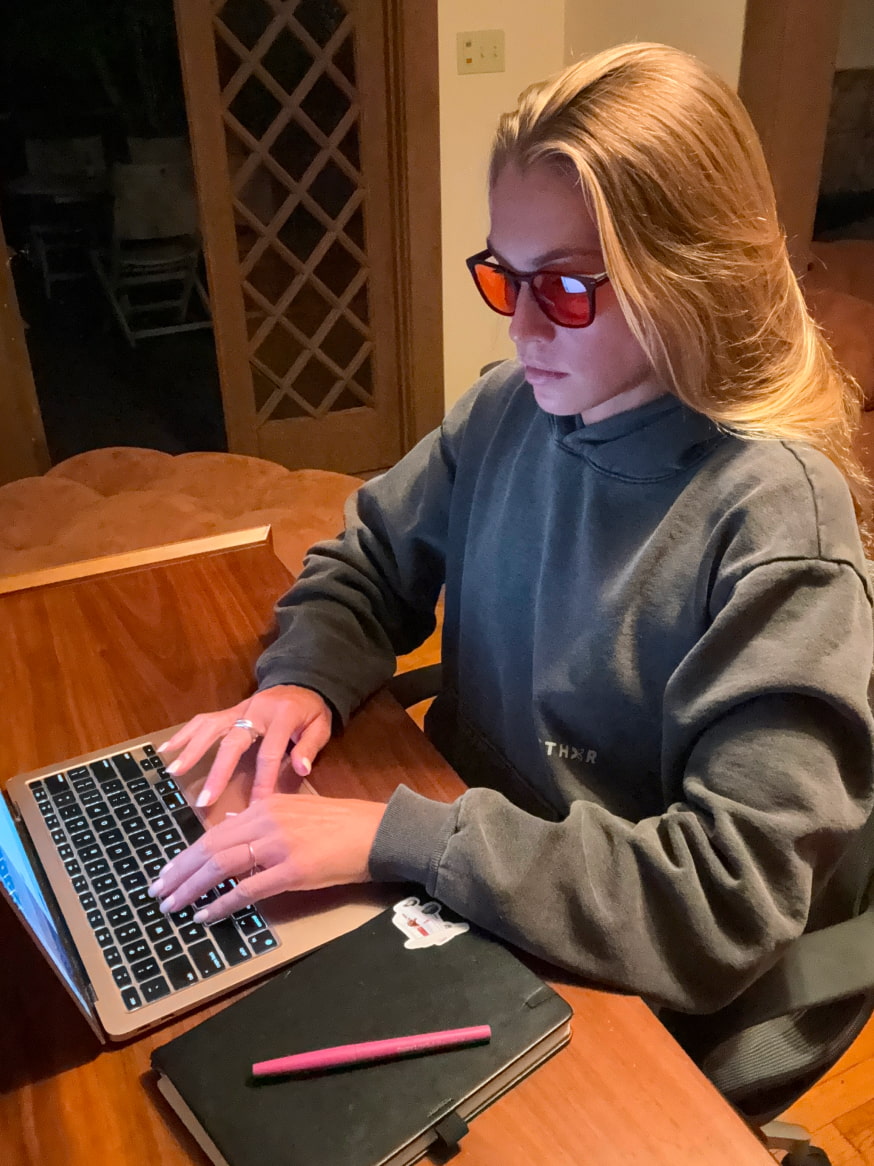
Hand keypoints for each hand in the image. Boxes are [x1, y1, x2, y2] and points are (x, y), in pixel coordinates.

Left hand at [147, 794, 386, 921]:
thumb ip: (263, 818)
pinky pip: (247, 890)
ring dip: (191, 889)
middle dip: (179, 873)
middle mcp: (266, 821)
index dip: (186, 855)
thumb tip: (231, 823)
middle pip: (210, 848)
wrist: (376, 832)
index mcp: (265, 806)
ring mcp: (278, 846)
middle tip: (157, 892)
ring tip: (172, 906)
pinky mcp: (292, 871)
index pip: (214, 832)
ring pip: (221, 866)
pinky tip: (206, 915)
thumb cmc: (341, 824)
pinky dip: (222, 904)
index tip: (167, 872)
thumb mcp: (296, 811)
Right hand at [159, 686, 331, 806]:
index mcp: (282, 716)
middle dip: (218, 772)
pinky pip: (204, 720)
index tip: (256, 806)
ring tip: (173, 772)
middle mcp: (255, 710)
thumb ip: (309, 747)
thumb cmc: (311, 712)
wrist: (302, 682)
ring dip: (191, 750)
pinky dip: (185, 733)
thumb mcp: (320, 726)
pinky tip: (167, 748)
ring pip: (211, 728)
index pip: (269, 753)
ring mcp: (239, 709)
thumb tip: (301, 769)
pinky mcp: (229, 711)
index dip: (263, 780)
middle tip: (205, 799)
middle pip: (233, 742)